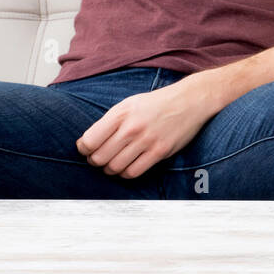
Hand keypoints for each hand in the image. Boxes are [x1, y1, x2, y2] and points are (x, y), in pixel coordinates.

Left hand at [75, 77, 216, 179]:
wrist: (189, 100)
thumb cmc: (156, 103)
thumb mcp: (129, 104)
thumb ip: (109, 122)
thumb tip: (88, 144)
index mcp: (120, 113)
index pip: (89, 141)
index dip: (84, 149)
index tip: (88, 149)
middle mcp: (132, 127)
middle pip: (100, 157)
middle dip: (95, 161)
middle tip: (99, 158)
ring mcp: (147, 140)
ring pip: (115, 167)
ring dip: (110, 169)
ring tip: (113, 163)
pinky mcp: (160, 151)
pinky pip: (133, 172)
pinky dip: (126, 173)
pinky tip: (128, 166)